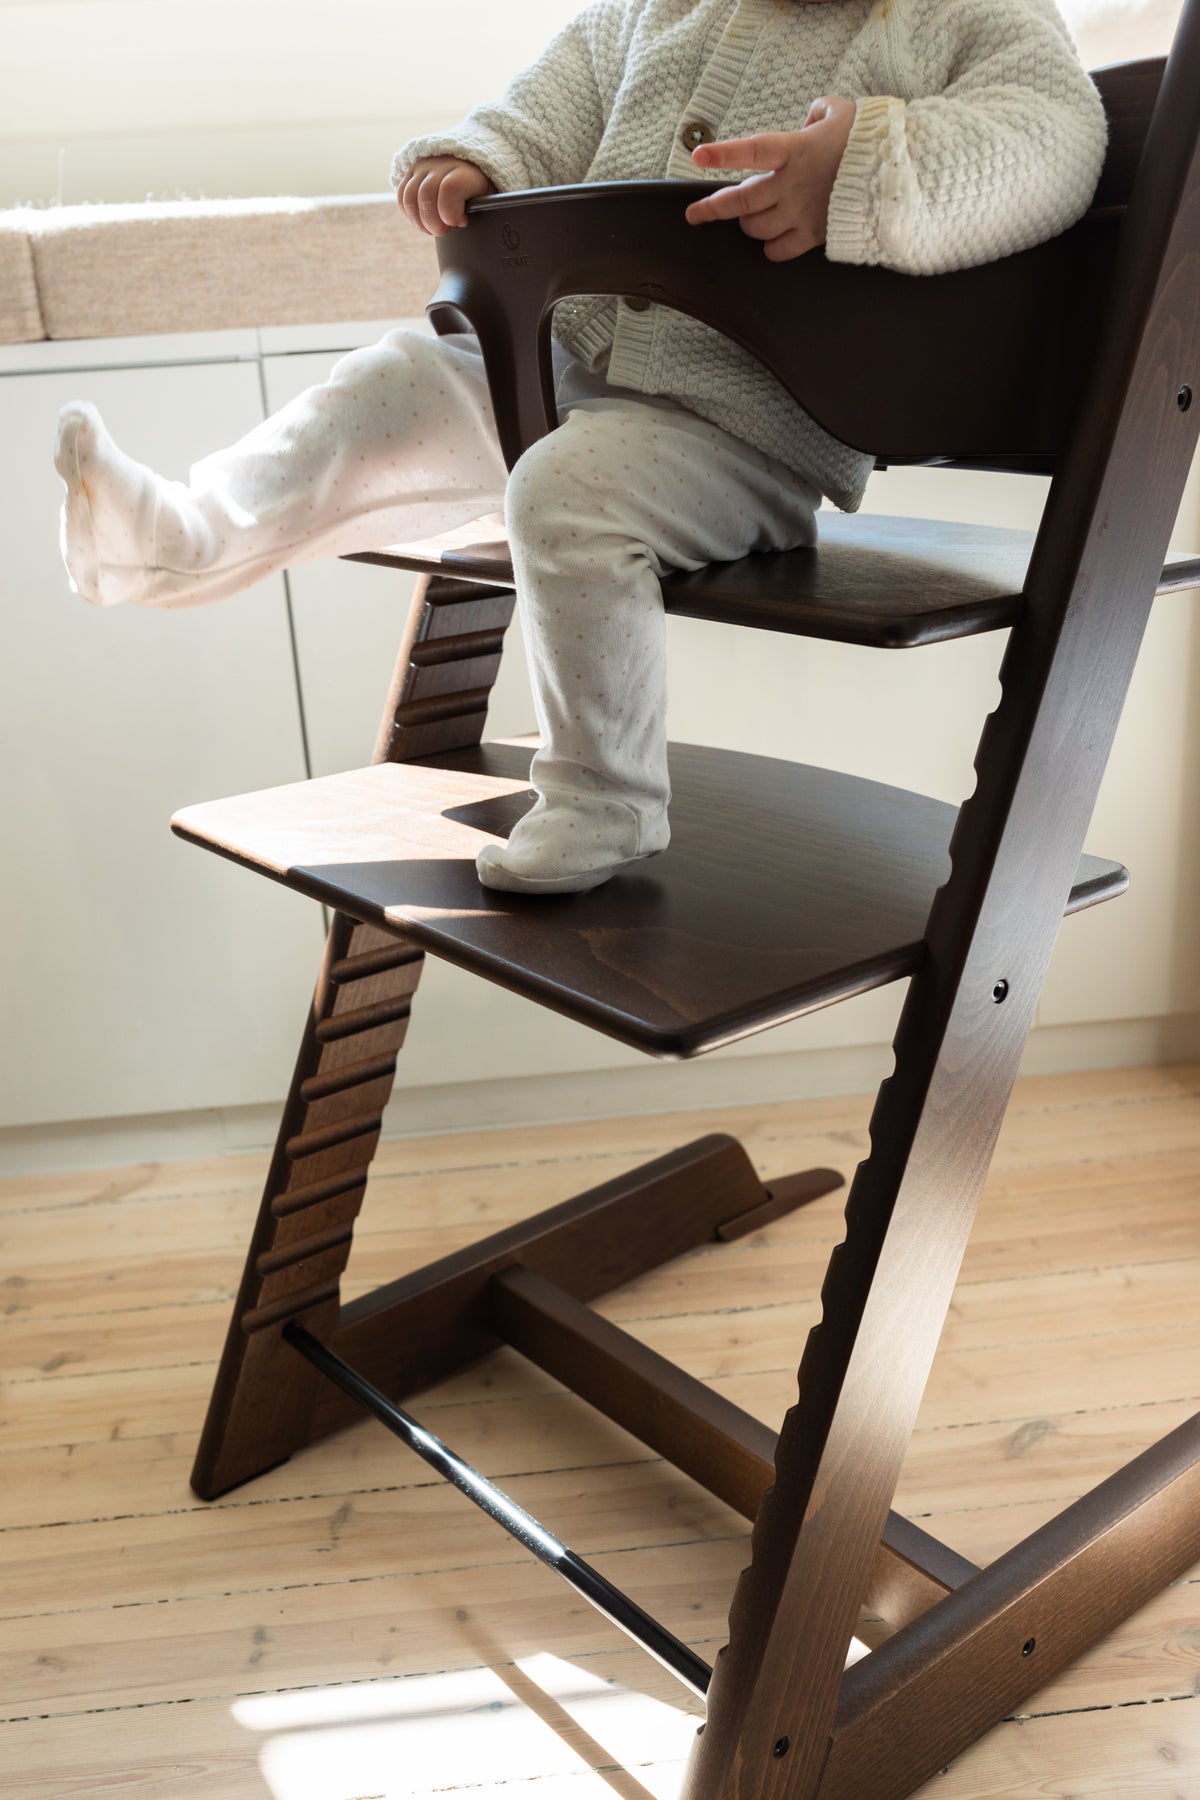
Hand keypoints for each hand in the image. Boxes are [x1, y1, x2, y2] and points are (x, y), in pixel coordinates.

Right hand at [397, 156, 495, 234]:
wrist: (472, 163)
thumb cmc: (482, 189)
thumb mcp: (490, 198)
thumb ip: (483, 210)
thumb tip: (465, 225)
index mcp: (465, 170)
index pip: (450, 188)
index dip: (451, 212)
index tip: (461, 222)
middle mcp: (441, 164)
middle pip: (426, 195)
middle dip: (434, 222)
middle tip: (445, 231)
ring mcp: (423, 166)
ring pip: (410, 197)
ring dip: (419, 221)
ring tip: (433, 229)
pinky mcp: (411, 172)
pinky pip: (402, 196)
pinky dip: (409, 214)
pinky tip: (422, 222)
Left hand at [684, 97, 856, 260]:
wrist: (897, 179)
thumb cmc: (870, 142)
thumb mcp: (841, 113)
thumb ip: (818, 113)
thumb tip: (810, 120)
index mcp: (795, 150)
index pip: (752, 151)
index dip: (724, 154)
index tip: (698, 158)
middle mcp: (791, 184)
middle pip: (742, 201)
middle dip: (714, 208)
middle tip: (695, 215)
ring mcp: (800, 213)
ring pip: (756, 227)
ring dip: (749, 223)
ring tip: (753, 217)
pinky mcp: (812, 236)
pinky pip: (777, 251)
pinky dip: (771, 247)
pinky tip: (774, 239)